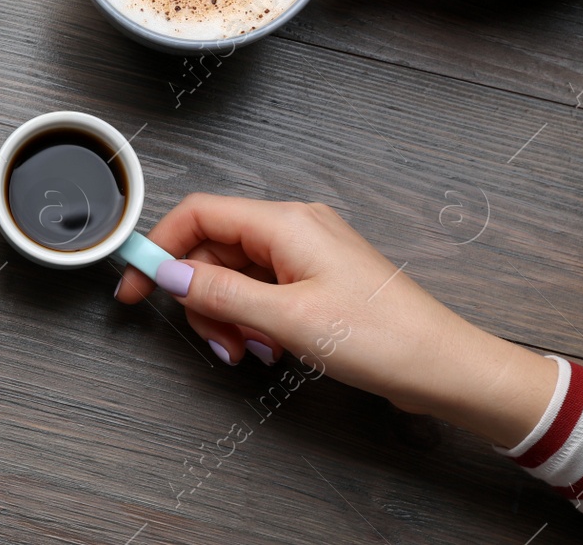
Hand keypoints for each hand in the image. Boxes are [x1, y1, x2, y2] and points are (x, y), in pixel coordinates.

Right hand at [115, 194, 557, 447]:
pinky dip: (253, 320)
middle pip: (214, 249)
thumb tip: (171, 276)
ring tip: (246, 352)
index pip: (199, 214)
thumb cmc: (386, 339)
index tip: (136, 282)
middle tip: (212, 339)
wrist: (446, 368)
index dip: (160, 247)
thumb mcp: (288, 321)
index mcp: (286, 224)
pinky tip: (268, 349)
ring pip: (236, 274)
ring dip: (228, 316)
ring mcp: (307, 254)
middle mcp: (295, 229)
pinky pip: (263, 290)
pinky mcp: (317, 279)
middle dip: (201, 297)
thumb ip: (221, 295)